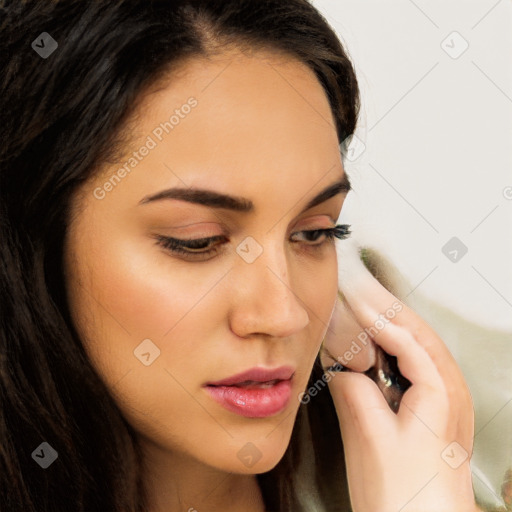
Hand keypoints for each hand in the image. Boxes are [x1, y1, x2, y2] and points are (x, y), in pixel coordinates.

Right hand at [321, 241, 478, 511]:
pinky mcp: (436, 410)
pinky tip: (381, 343)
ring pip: (420, 345)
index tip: (352, 293)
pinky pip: (418, 361)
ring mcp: (447, 400)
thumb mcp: (369, 439)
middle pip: (419, 332)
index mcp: (439, 394)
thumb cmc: (405, 498)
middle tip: (361, 286)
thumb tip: (342, 366)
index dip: (376, 313)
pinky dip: (397, 343)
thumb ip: (353, 391)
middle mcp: (450, 391)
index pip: (405, 336)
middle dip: (388, 307)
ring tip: (368, 304)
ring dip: (393, 321)